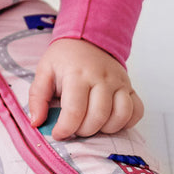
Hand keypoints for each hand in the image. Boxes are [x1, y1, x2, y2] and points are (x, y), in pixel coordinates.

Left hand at [28, 38, 143, 140]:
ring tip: (91, 125)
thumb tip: (36, 122)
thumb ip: (37, 97)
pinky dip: (126, 122)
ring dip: (105, 129)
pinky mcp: (130, 87)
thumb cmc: (64, 59)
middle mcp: (102, 78)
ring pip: (120, 116)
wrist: (88, 40)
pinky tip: (111, 121)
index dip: (65, 128)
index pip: (75, 110)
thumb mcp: (44, 71)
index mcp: (78, 74)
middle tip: (73, 127)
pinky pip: (137, 111)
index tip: (58, 133)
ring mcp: (119, 82)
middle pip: (98, 117)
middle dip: (83, 131)